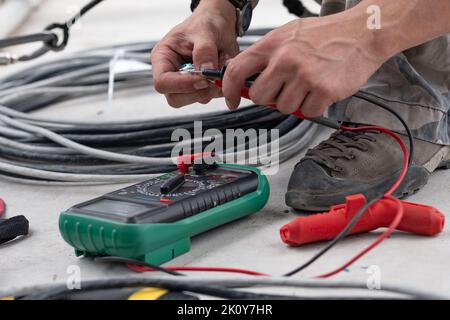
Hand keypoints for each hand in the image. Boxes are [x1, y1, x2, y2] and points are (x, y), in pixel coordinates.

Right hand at [151, 1, 238, 107]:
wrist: (219, 23)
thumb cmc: (206, 23)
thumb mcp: (206, 32)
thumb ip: (205, 52)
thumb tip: (206, 71)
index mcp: (162, 58)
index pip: (162, 82)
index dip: (182, 85)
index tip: (202, 79)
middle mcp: (171, 73)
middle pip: (175, 98)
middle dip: (197, 91)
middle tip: (213, 78)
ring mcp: (185, 83)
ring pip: (194, 100)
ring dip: (210, 88)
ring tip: (219, 67)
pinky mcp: (200, 88)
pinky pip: (209, 97)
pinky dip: (218, 88)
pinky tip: (220, 72)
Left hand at [222, 11, 387, 116]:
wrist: (363, 32)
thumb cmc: (326, 34)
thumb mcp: (289, 35)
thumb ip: (266, 56)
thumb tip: (245, 80)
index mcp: (273, 44)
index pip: (237, 71)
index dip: (229, 89)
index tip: (232, 99)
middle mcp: (285, 59)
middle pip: (259, 97)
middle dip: (270, 97)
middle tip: (285, 88)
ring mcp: (304, 76)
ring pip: (284, 108)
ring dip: (295, 102)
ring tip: (308, 85)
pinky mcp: (323, 90)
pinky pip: (307, 112)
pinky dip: (314, 106)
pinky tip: (321, 90)